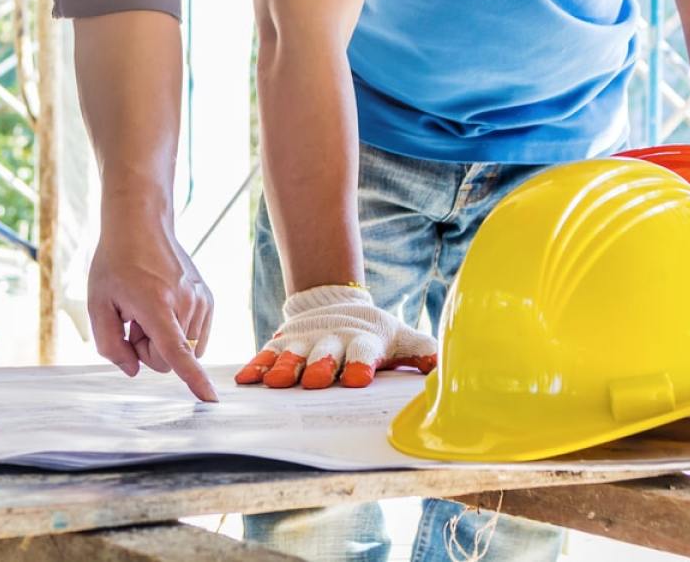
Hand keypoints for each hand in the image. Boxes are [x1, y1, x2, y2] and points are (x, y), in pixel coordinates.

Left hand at [88, 219, 217, 401]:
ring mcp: (201, 300)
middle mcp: (185, 303)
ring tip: (148, 307)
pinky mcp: (208, 299)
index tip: (210, 399)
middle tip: (132, 320)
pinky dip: (177, 331)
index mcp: (155, 305)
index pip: (176, 351)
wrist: (141, 226)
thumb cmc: (115, 265)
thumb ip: (110, 345)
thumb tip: (133, 370)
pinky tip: (162, 306)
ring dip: (163, 339)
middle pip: (169, 360)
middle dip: (148, 350)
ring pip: (184, 349)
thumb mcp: (97, 304)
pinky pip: (195, 336)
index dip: (192, 378)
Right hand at [235, 285, 436, 388]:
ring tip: (276, 382)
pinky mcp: (284, 342)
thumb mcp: (403, 339)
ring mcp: (306, 340)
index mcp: (364, 340)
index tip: (356, 380)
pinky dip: (257, 365)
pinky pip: (268, 354)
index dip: (360, 364)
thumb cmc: (376, 334)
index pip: (364, 352)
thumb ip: (422, 352)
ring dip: (285, 367)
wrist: (340, 306)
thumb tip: (443, 367)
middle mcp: (333, 339)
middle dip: (319, 366)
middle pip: (325, 353)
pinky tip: (246, 379)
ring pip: (294, 354)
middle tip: (314, 382)